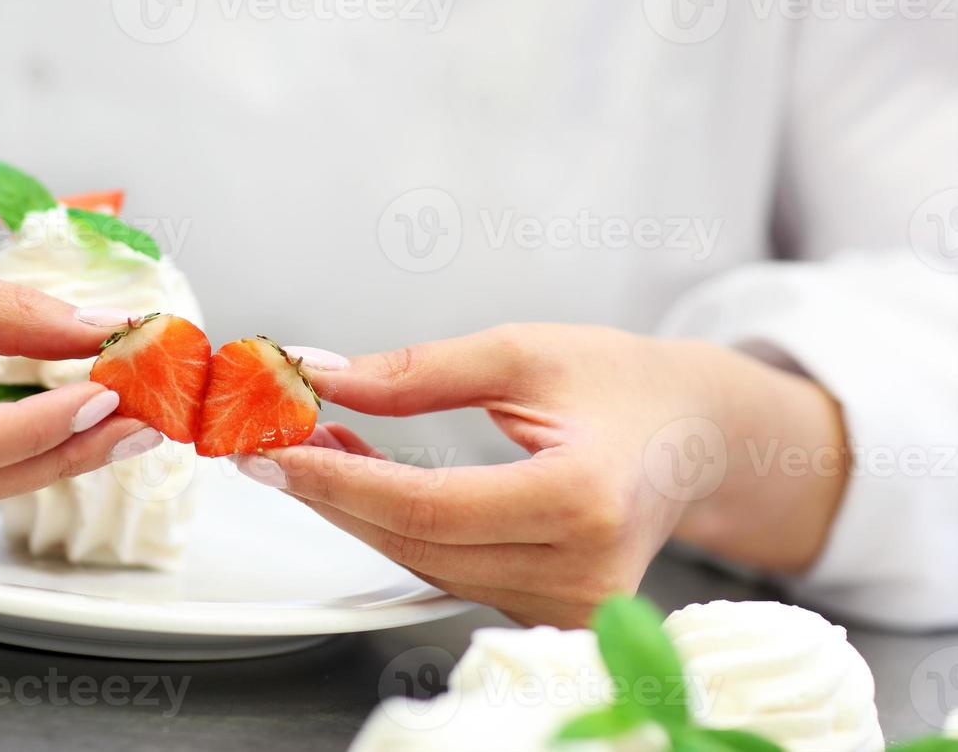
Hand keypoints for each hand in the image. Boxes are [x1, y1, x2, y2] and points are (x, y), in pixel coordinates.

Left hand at [249, 325, 849, 626]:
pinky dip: (399, 530)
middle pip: (416, 543)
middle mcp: (584, 571)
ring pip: (424, 564)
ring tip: (313, 447)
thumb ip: (415, 372)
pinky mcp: (556, 617)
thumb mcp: (522, 352)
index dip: (338, 481)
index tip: (272, 450)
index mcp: (587, 499)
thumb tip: (320, 376)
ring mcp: (573, 607)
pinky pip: (450, 574)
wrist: (696, 434)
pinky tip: (364, 483)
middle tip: (273, 441)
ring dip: (357, 509)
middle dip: (332, 492)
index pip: (429, 506)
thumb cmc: (624, 385)